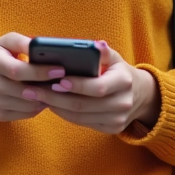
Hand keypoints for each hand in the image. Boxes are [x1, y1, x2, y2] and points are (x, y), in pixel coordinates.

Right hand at [0, 33, 56, 121]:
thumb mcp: (7, 41)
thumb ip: (24, 42)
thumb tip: (44, 47)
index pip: (19, 71)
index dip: (41, 72)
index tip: (60, 70)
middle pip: (25, 91)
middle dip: (48, 88)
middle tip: (65, 83)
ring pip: (28, 105)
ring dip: (46, 99)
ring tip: (57, 89)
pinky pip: (25, 114)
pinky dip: (38, 107)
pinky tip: (43, 97)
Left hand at [26, 40, 160, 134]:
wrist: (139, 96)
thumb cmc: (119, 72)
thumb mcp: (115, 58)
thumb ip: (103, 52)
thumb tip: (95, 45)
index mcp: (124, 82)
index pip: (97, 87)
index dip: (76, 85)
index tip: (56, 81)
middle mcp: (123, 103)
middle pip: (84, 105)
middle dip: (56, 98)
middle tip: (35, 90)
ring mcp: (117, 119)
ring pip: (80, 116)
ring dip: (56, 107)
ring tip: (38, 96)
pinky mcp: (111, 129)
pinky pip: (82, 123)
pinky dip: (65, 114)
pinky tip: (52, 105)